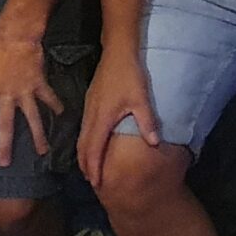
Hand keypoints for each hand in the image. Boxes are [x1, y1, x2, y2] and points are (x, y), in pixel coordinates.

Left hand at [0, 31, 61, 168]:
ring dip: (38, 135)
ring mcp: (26, 92)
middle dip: (4, 145)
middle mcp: (7, 97)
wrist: (17, 34)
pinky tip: (61, 114)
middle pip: (6, 126)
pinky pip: (49, 97)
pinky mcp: (39, 84)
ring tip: (43, 151)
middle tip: (4, 163)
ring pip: (32, 118)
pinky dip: (55, 105)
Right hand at [77, 49, 158, 183]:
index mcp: (102, 118)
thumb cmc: (130, 75)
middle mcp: (91, 116)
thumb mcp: (141, 99)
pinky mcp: (90, 102)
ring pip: (81, 137)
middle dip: (86, 166)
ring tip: (89, 169)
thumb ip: (147, 122)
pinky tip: (91, 145)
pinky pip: (83, 129)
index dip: (94, 167)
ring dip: (83, 155)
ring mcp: (88, 108)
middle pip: (83, 146)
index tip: (96, 183)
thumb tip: (155, 144)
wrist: (117, 53)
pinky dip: (85, 142)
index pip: (94, 149)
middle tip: (92, 183)